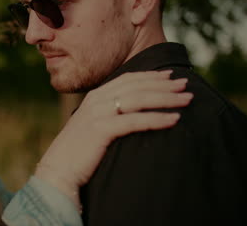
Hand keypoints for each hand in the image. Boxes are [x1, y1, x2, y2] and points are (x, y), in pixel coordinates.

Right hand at [35, 70, 192, 209]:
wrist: (58, 169)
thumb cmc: (79, 150)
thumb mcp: (93, 124)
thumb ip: (108, 113)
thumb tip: (131, 110)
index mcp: (95, 96)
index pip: (129, 79)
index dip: (152, 76)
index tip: (171, 76)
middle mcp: (96, 99)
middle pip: (137, 86)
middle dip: (164, 84)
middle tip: (186, 85)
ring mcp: (98, 113)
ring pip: (138, 99)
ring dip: (165, 98)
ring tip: (187, 99)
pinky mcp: (101, 129)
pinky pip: (134, 121)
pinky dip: (156, 118)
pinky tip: (174, 119)